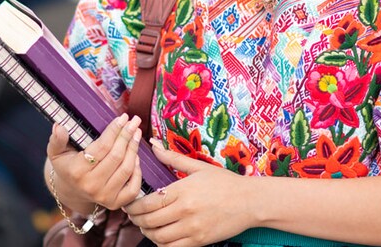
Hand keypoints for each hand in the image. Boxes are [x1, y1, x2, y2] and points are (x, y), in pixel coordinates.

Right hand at [47, 114, 143, 210]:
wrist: (71, 190)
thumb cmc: (66, 165)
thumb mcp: (56, 152)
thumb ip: (57, 140)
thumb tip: (59, 127)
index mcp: (77, 171)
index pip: (102, 147)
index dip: (114, 131)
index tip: (123, 117)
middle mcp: (91, 186)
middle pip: (116, 157)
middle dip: (127, 136)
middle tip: (134, 121)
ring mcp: (104, 196)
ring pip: (126, 169)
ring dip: (134, 149)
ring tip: (137, 133)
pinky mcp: (115, 203)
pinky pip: (133, 187)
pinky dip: (138, 171)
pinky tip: (137, 156)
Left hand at [123, 139, 251, 246]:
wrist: (251, 202)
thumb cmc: (225, 182)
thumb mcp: (199, 167)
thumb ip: (172, 157)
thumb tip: (153, 144)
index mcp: (182, 191)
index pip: (148, 202)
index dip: (133, 206)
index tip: (129, 203)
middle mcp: (185, 211)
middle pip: (149, 221)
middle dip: (136, 219)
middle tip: (133, 215)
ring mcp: (192, 228)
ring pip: (158, 237)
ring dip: (147, 232)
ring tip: (146, 225)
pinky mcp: (199, 241)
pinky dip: (161, 243)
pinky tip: (161, 235)